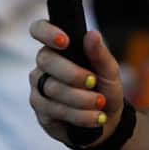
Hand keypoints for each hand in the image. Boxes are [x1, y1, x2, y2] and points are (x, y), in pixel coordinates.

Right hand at [28, 20, 122, 148]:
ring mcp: (39, 89)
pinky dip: (79, 115)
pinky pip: (54, 111)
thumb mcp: (109, 71)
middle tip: (93, 82)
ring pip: (52, 89)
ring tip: (100, 103)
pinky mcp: (41, 112)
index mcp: (58, 48)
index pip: (40, 30)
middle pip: (47, 61)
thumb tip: (92, 35)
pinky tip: (94, 118)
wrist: (108, 119)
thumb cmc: (105, 87)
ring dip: (80, 98)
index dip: (47, 32)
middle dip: (73, 73)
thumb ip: (99, 54)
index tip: (65, 42)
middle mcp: (43, 66)